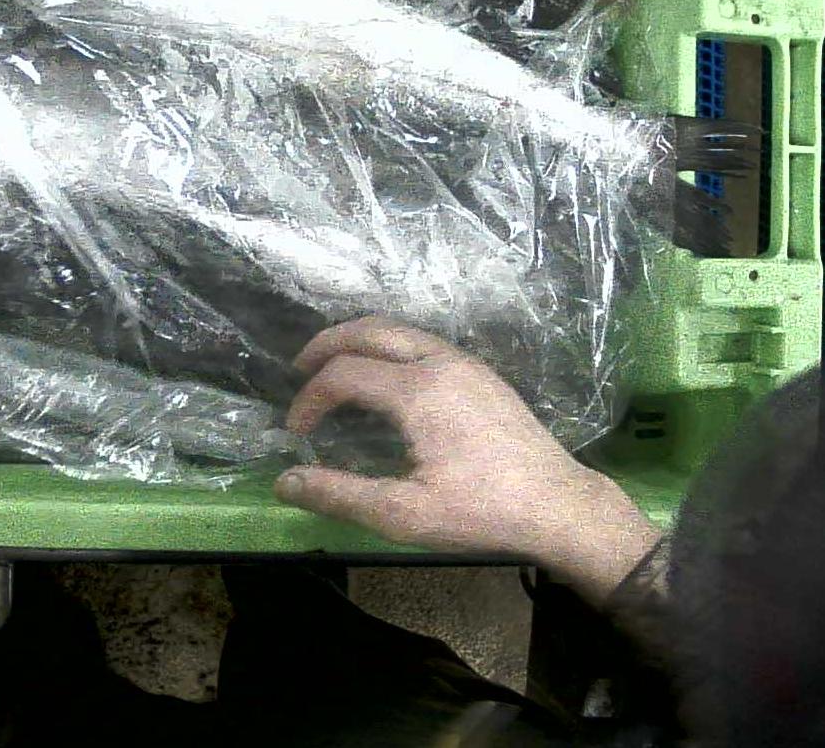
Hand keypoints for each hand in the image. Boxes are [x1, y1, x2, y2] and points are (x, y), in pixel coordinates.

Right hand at [276, 317, 659, 604]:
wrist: (561, 507)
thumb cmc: (483, 512)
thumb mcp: (404, 514)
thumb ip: (339, 495)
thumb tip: (284, 482)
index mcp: (419, 391)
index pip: (342, 375)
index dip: (309, 400)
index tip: (297, 433)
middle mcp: (440, 362)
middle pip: (367, 331)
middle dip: (325, 346)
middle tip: (298, 372)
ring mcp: (465, 363)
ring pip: (397, 330)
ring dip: (357, 343)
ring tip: (332, 369)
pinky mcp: (482, 373)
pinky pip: (421, 343)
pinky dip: (387, 349)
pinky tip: (382, 381)